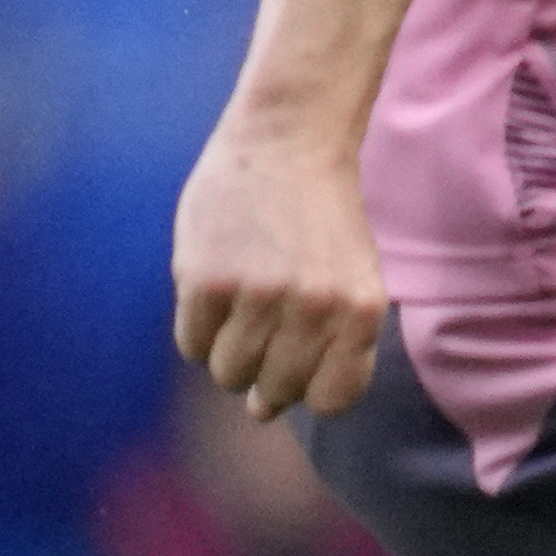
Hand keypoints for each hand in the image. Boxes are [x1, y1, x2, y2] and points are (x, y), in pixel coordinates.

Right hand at [170, 109, 388, 420]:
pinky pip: (192, 345)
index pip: (330, 400)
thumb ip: (326, 348)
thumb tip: (262, 413)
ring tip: (241, 306)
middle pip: (275, 390)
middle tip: (263, 326)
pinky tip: (215, 290)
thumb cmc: (321, 220)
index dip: (307, 392)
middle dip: (265, 372)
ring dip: (229, 352)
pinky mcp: (206, 282)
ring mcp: (259, 296)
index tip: (296, 368)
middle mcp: (315, 309)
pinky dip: (199, 330)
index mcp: (363, 312)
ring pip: (229, 373)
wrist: (286, 142)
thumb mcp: (352, 280)